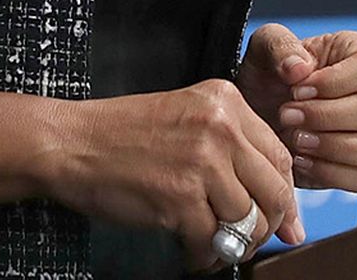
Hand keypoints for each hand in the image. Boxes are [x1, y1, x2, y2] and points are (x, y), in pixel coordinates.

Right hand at [39, 80, 302, 268]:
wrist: (72, 143)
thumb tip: (283, 207)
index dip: (284, 194)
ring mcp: (202, 163)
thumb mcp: (189, 116)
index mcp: (227, 101)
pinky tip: (191, 252)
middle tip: (250, 240)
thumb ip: (235, 148)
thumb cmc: (126, 133)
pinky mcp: (179, 199)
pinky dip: (205, 256)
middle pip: (274, 190)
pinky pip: (213, 241)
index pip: (280, 155)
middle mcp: (221, 128)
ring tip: (214, 247)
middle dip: (268, 225)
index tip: (283, 218)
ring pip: (247, 220)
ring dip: (235, 244)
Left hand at [239, 24, 356, 192]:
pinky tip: (300, 160)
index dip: (334, 83)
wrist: (259, 115)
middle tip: (286, 117)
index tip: (296, 91)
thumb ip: (280, 47)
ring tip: (295, 140)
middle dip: (325, 117)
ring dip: (331, 147)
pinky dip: (329, 172)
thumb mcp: (264, 49)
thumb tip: (299, 69)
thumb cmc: (269, 76)